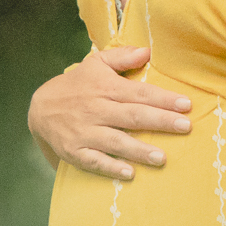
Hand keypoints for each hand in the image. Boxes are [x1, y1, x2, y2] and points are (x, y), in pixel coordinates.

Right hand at [28, 45, 191, 179]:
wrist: (39, 107)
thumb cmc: (77, 85)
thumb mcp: (96, 63)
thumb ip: (122, 57)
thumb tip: (148, 51)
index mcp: (106, 88)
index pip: (139, 93)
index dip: (163, 99)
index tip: (186, 104)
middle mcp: (97, 110)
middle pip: (132, 116)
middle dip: (160, 121)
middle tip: (185, 127)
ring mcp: (85, 132)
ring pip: (115, 141)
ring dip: (139, 150)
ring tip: (161, 158)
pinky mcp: (74, 151)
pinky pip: (94, 161)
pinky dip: (110, 168)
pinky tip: (129, 173)